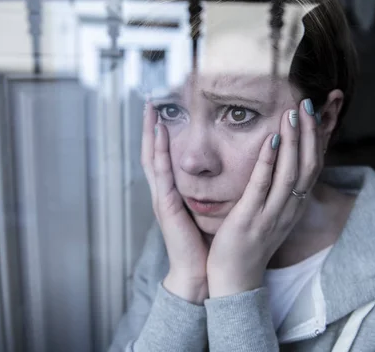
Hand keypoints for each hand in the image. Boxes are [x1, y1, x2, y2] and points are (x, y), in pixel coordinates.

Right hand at [141, 103, 208, 303]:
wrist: (200, 273)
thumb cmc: (205, 244)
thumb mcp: (207, 212)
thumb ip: (208, 193)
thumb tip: (223, 174)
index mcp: (175, 193)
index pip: (165, 157)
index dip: (162, 134)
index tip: (165, 111)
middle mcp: (165, 192)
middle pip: (153, 152)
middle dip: (151, 127)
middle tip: (150, 101)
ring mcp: (162, 198)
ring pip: (152, 157)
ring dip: (150, 132)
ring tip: (151, 109)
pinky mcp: (165, 205)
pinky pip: (161, 173)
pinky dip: (159, 151)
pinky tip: (160, 132)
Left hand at [206, 99, 322, 296]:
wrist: (234, 279)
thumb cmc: (249, 243)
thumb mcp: (271, 214)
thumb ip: (277, 190)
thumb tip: (280, 161)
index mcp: (294, 206)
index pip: (312, 167)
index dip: (315, 139)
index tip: (311, 112)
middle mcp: (289, 209)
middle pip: (307, 166)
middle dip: (308, 133)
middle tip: (306, 104)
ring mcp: (271, 214)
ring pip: (290, 173)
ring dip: (293, 141)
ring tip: (292, 113)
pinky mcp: (250, 219)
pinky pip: (263, 187)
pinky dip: (268, 162)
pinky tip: (270, 140)